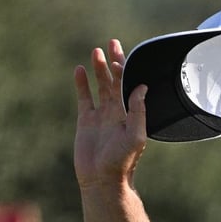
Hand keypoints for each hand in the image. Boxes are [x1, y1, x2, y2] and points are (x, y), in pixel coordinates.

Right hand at [74, 39, 146, 188]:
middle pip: (116, 81)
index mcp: (131, 114)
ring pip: (100, 86)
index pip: (129, 86)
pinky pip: (84, 98)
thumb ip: (138, 111)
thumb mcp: (135, 135)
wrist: (102, 179)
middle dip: (114, 62)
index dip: (126, 70)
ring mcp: (101, 115)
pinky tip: (79, 70)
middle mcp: (117, 112)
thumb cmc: (123, 161)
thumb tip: (141, 87)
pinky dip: (81, 84)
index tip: (120, 57)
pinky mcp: (86, 120)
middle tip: (112, 43)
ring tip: (95, 52)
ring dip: (98, 69)